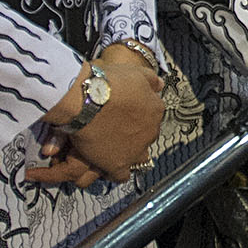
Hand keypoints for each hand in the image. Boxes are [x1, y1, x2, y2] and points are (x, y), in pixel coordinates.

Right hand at [30, 45, 164, 181]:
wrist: (88, 98)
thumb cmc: (109, 82)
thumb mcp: (135, 72)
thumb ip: (150, 79)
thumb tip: (159, 85)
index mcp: (156, 110)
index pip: (151, 115)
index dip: (136, 115)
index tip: (123, 113)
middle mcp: (151, 132)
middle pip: (144, 136)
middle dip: (132, 134)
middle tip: (114, 127)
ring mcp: (135, 151)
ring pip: (136, 157)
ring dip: (126, 153)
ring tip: (110, 147)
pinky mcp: (118, 165)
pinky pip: (121, 175)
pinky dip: (113, 171)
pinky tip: (105, 164)